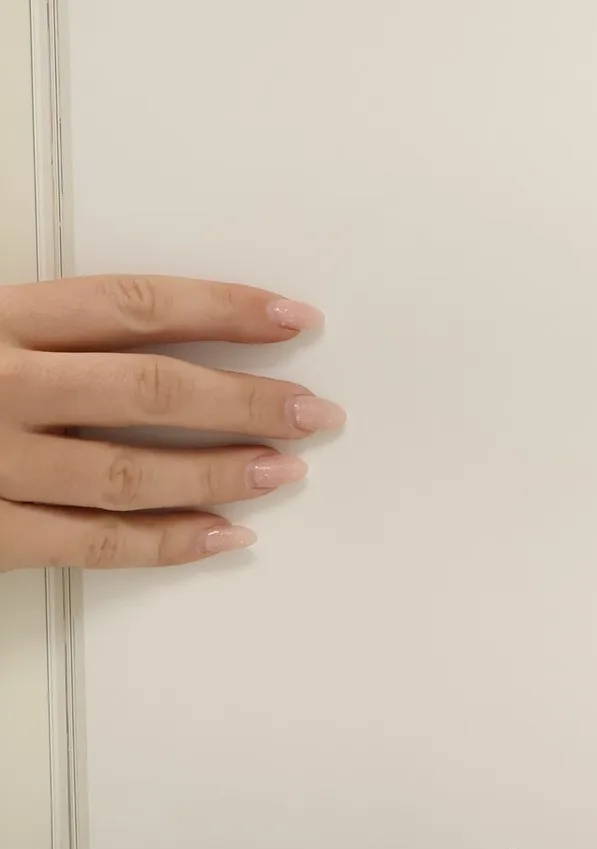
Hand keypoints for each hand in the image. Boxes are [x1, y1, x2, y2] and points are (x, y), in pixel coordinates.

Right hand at [0, 276, 342, 570]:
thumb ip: (58, 331)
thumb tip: (185, 333)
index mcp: (1, 321)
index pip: (136, 305)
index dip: (226, 311)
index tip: (294, 320)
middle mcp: (0, 389)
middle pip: (150, 390)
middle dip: (247, 402)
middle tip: (312, 412)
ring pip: (131, 473)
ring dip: (221, 473)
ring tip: (285, 470)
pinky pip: (93, 542)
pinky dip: (168, 542)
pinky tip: (224, 532)